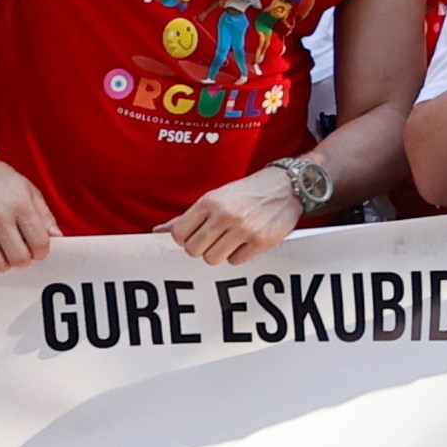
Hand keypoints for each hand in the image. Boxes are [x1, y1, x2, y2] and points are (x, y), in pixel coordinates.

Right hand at [0, 157, 57, 272]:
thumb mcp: (29, 190)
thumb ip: (44, 215)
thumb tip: (56, 237)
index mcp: (20, 205)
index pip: (39, 243)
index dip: (42, 251)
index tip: (38, 250)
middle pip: (19, 258)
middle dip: (24, 259)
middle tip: (21, 251)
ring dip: (5, 264)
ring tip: (4, 252)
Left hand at [165, 163, 307, 265]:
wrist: (287, 185)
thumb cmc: (246, 192)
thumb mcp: (215, 197)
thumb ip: (188, 216)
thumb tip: (159, 231)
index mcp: (210, 202)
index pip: (179, 234)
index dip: (185, 239)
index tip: (196, 235)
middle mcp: (225, 215)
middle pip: (194, 250)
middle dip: (201, 248)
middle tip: (213, 239)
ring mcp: (244, 228)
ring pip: (213, 259)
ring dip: (219, 253)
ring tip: (229, 241)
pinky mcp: (262, 240)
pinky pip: (236, 261)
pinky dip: (238, 255)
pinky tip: (245, 242)